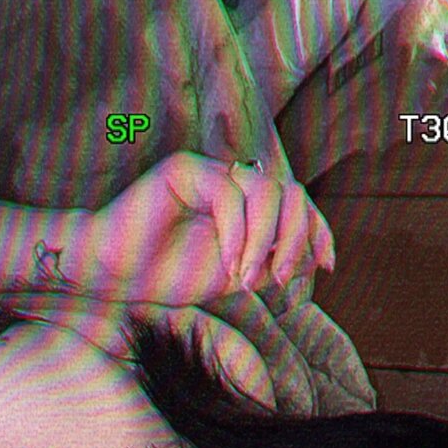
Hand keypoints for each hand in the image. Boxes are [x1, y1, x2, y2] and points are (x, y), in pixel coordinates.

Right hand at [81, 152, 334, 306]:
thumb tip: (316, 255)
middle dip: (295, 238)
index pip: (298, 206)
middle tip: (281, 278)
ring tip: (247, 278)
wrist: (120, 278)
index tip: (327, 265)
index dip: (318, 230)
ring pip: (266, 191)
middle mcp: (234, 182)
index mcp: (249, 205)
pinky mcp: (186, 169)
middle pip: (290, 193)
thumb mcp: (239, 275)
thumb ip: (275, 262)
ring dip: (265, 240)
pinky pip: (229, 195)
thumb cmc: (172, 275)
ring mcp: (212, 172)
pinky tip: (227, 264)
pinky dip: (236, 235)